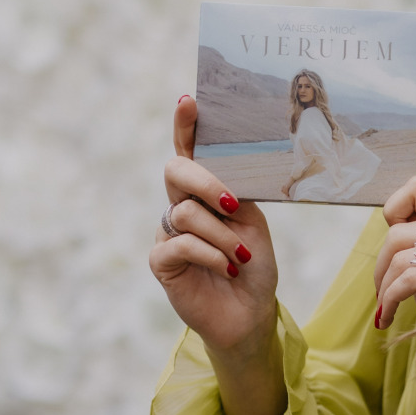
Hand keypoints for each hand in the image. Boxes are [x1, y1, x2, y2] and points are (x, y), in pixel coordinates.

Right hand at [151, 97, 276, 353]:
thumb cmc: (254, 267)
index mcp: (207, 191)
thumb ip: (236, 194)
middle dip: (204, 182)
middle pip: (176, 172)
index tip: (190, 101)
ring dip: (222, 236)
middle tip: (233, 204)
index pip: (191, 152)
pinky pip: (179, 244)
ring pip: (186, 214)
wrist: (250, 312)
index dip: (186, 126)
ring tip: (241, 258)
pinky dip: (210, 255)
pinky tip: (228, 269)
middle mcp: (183, 206)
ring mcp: (169, 232)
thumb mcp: (253, 223)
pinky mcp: (161, 261)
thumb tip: (227, 176)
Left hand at [374, 176, 415, 414]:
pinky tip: (389, 317)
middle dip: (380, 266)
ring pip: (400, 256)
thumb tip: (389, 218)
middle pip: (398, 229)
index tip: (392, 250)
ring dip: (383, 288)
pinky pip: (409, 279)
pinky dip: (390, 300)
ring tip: (386, 308)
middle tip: (382, 294)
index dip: (393, 209)